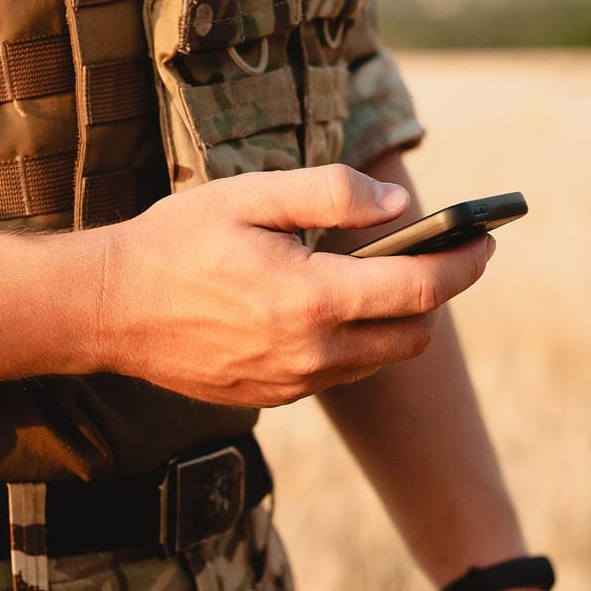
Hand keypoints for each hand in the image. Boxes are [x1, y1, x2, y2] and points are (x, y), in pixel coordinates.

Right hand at [93, 165, 494, 406]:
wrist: (105, 310)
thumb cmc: (175, 242)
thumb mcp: (250, 196)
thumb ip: (330, 194)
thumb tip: (398, 206)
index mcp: (313, 298)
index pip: (422, 287)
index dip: (466, 261)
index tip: (485, 238)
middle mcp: (311, 352)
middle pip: (414, 334)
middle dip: (440, 294)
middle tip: (444, 255)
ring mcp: (292, 382)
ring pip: (380, 360)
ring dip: (397, 321)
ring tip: (386, 276)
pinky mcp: (272, 396)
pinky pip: (339, 374)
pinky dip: (354, 342)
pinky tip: (330, 307)